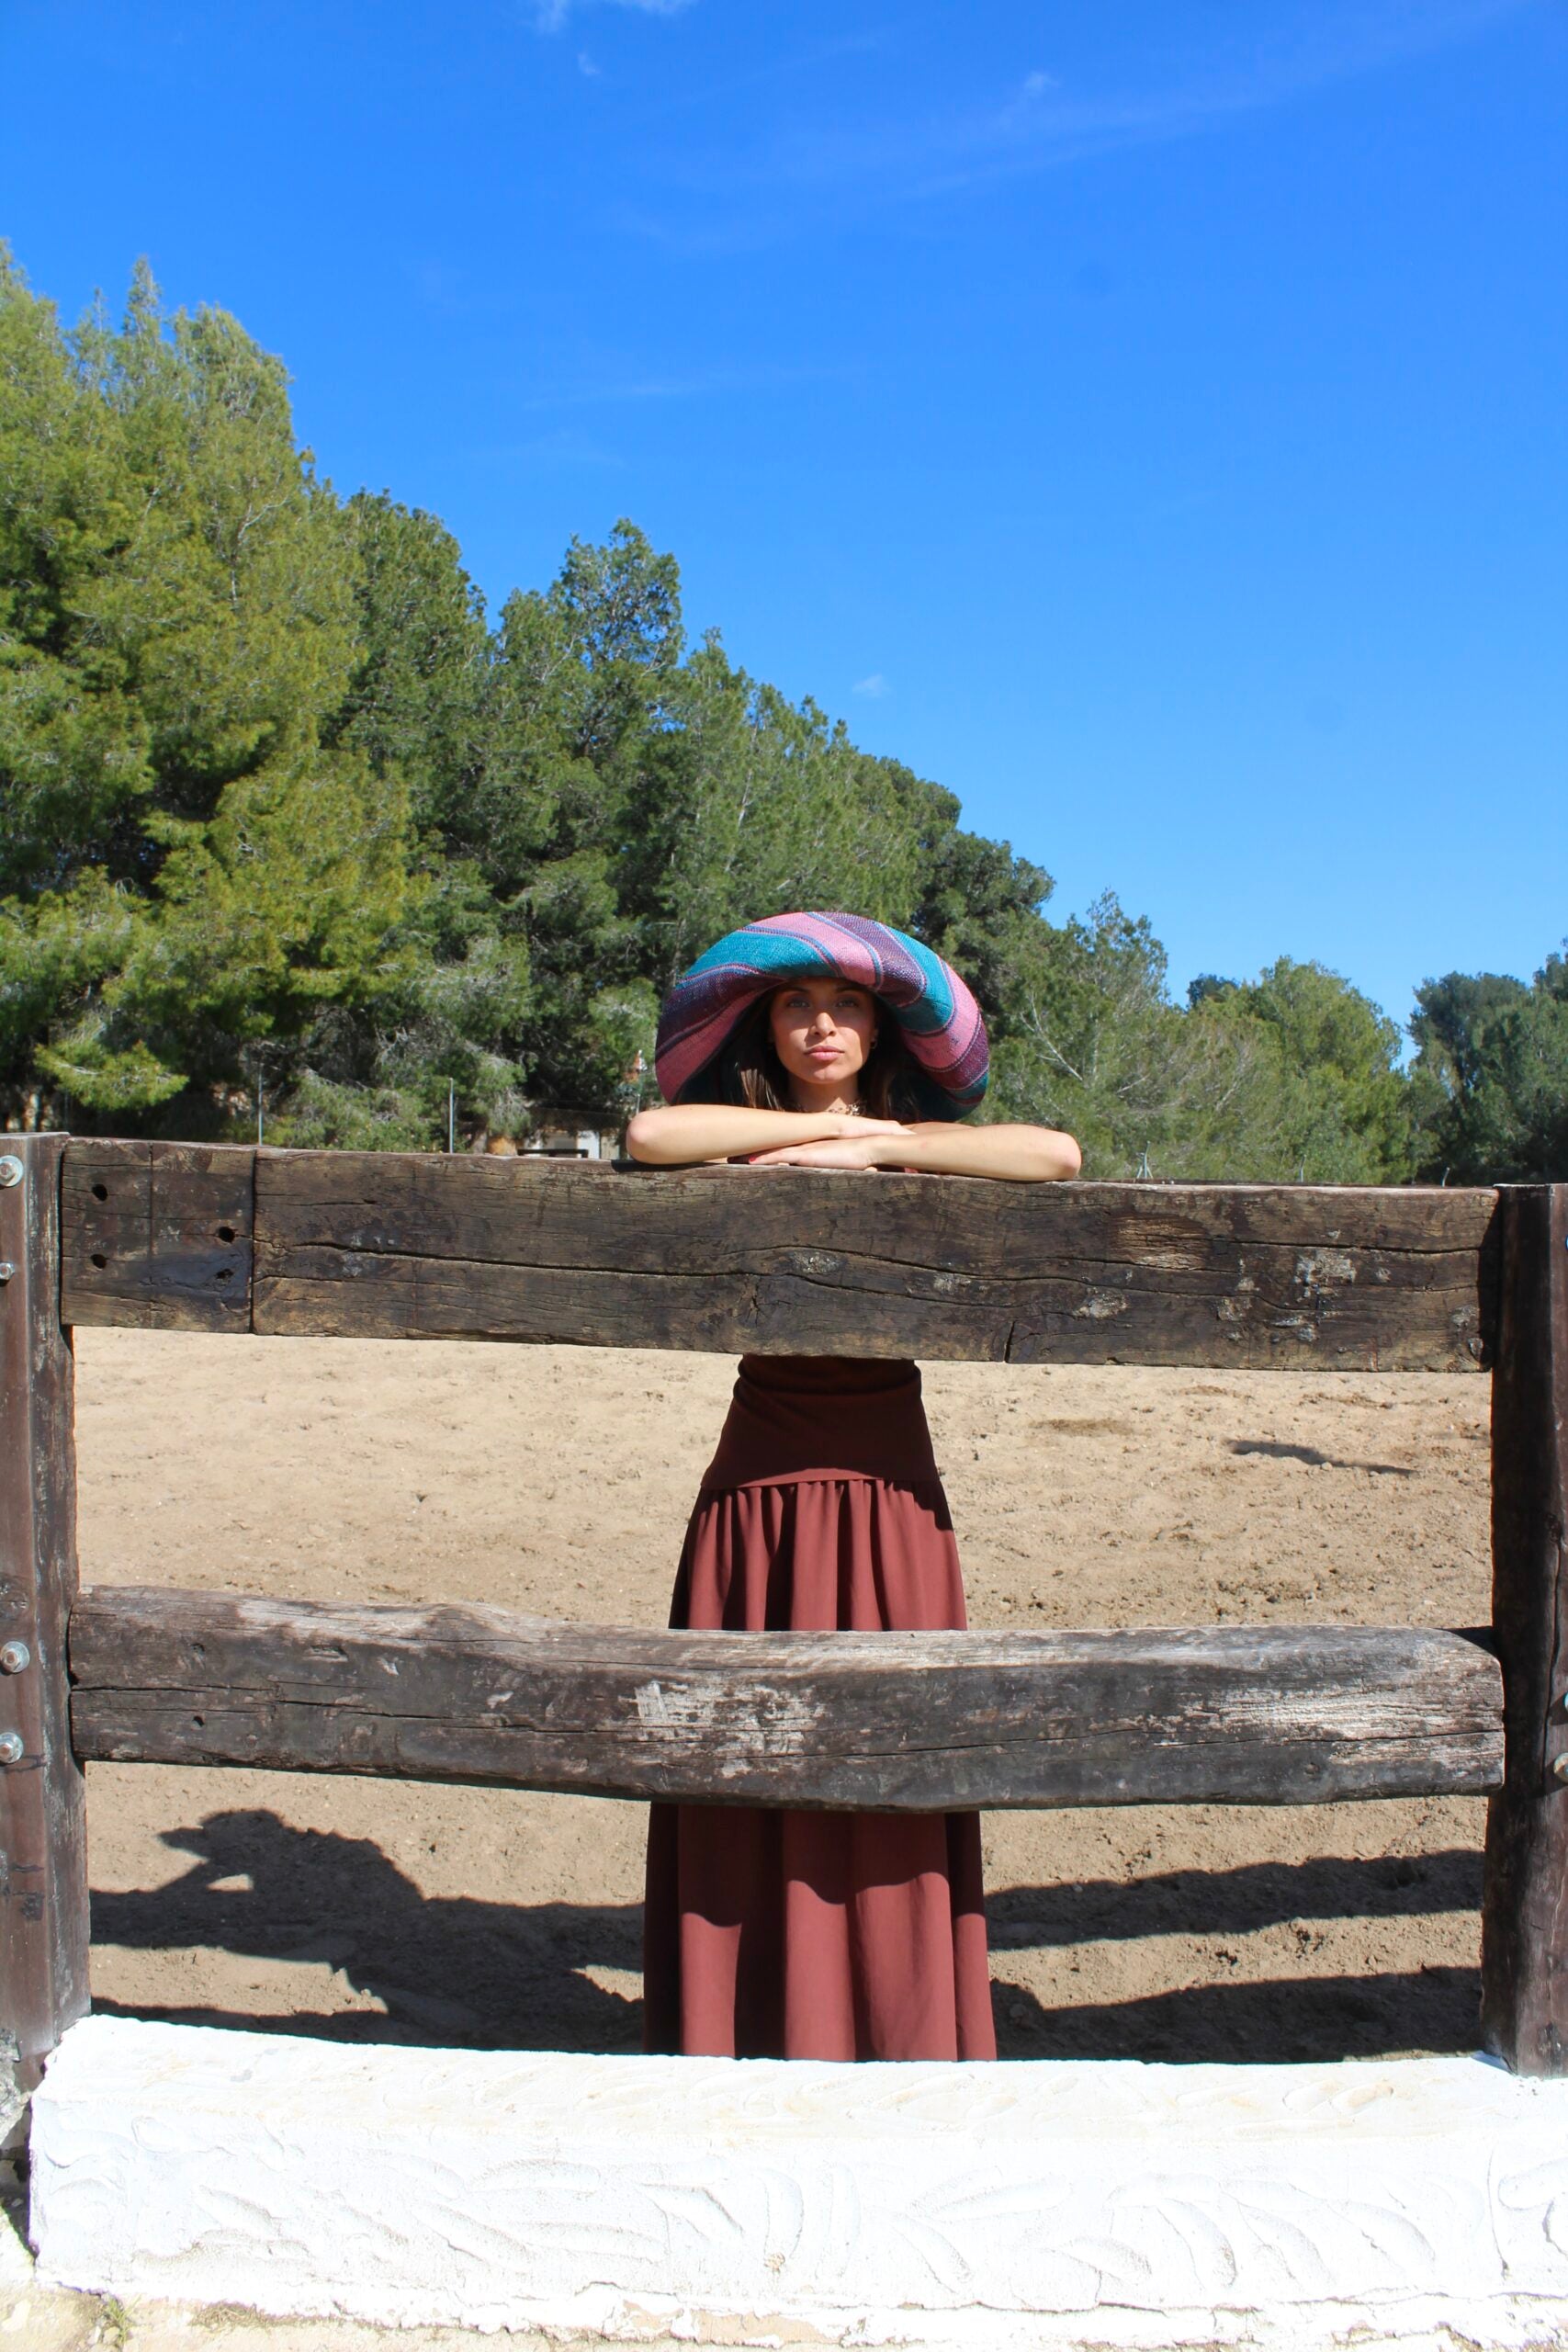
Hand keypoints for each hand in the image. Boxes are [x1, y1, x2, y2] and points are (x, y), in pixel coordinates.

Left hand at [745, 1132, 889, 1169]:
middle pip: (771, 1149)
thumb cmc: (858, 1159)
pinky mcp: (808, 1155)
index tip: (745, 1159)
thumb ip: (828, 1171)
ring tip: (732, 1159)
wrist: (869, 1147)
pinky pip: (782, 1157)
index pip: (781, 1150)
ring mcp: (804, 1149)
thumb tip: (824, 1181)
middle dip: (750, 1152)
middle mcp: (803, 1147)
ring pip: (772, 1151)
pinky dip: (766, 1159)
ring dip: (752, 1156)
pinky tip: (750, 1162)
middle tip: (730, 1158)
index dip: (763, 1154)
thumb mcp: (838, 1167)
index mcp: (808, 1150)